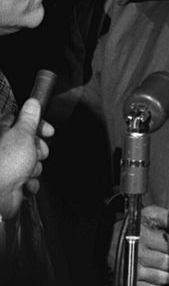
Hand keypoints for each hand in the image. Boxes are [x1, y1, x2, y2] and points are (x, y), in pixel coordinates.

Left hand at [0, 97, 53, 219]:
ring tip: (27, 172)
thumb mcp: (22, 134)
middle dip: (39, 150)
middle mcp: (4, 148)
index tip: (48, 131)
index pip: (23, 121)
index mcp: (3, 132)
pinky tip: (24, 183)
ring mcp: (8, 165)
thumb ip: (29, 118)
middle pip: (31, 143)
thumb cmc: (4, 165)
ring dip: (35, 168)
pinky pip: (29, 179)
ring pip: (32, 162)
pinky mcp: (12, 182)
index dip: (38, 126)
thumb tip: (32, 102)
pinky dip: (30, 182)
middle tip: (36, 153)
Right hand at [108, 204, 168, 285]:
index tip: (168, 242)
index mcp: (144, 235)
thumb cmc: (133, 225)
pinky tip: (152, 272)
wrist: (107, 239)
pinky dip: (157, 283)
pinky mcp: (129, 283)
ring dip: (166, 272)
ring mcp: (133, 270)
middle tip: (165, 253)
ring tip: (160, 263)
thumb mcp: (151, 214)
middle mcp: (137, 254)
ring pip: (164, 278)